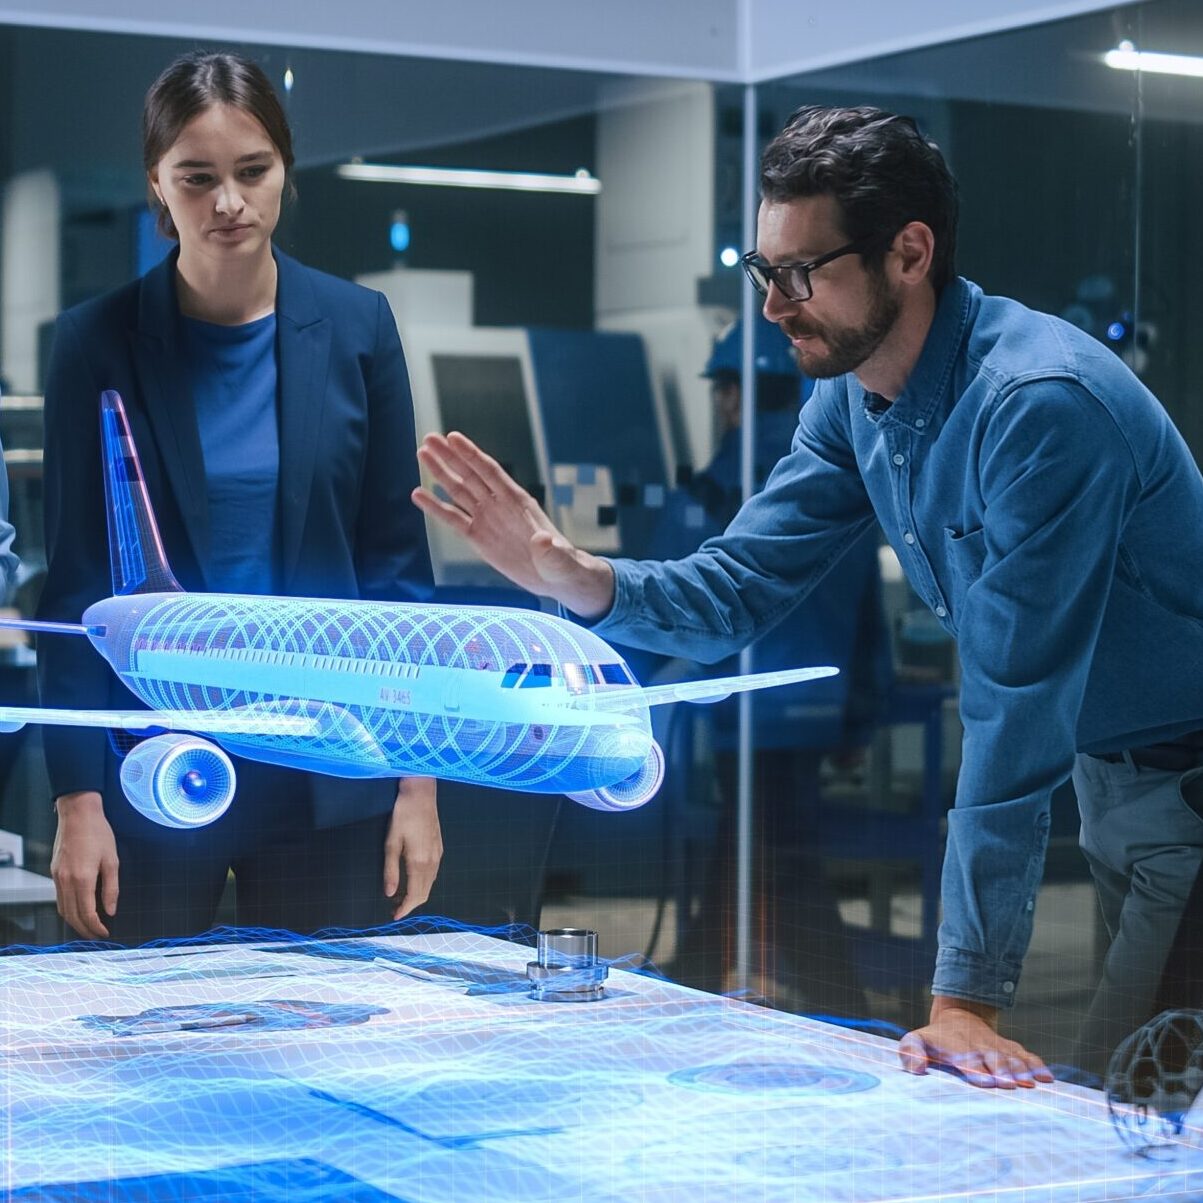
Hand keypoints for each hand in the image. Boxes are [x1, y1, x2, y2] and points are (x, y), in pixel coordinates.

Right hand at [50, 791, 118, 939]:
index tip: (105, 933)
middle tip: (97, 936)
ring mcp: (57, 877)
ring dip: (74, 922)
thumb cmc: (99, 834)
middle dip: (84, 930)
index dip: (96, 927)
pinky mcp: (54, 872)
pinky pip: (59, 898)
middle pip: (72, 916)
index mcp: (83, 879)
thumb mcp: (112, 860)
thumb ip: (111, 888)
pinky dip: (68, 909)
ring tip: (88, 928)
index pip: (87, 913)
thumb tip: (111, 911)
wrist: (78, 814)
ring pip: (62, 909)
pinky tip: (78, 910)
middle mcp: (66, 881)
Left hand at [383, 777, 441, 919]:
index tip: (394, 916)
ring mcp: (438, 855)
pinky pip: (433, 874)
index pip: (415, 895)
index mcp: (419, 862)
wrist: (421, 795)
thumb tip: (389, 893)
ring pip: (430, 884)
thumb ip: (391, 870)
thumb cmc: (403, 816)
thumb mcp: (391, 843)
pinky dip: (423, 883)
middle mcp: (432, 862)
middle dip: (410, 904)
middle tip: (394, 908)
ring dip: (417, 894)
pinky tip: (412, 879)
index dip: (405, 909)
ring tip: (400, 896)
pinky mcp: (439, 848)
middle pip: (425, 893)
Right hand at [413, 431, 614, 617]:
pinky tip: (418, 494)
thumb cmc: (562, 565)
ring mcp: (487, 519)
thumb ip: (550, 551)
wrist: (556, 578)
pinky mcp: (478, 537)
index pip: (491, 472)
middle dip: (449, 457)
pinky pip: (453, 520)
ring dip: (440, 473)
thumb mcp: (559, 559)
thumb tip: (542, 541)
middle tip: (428, 439)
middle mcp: (499, 505)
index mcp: (518, 502)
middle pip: (470, 475)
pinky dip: (435, 508)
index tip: (453, 437)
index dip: (471, 455)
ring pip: (458, 491)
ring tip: (422, 454)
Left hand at [898, 996, 1053, 1088]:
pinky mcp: (1011, 1048)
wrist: (960, 1016)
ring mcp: (997, 1046)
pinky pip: (1026, 1055)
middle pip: (993, 1058)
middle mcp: (980, 1046)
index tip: (986, 1081)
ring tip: (1030, 1084)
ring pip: (1012, 1057)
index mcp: (957, 1047)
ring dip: (1021, 1070)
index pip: (967, 1059)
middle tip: (1009, 1084)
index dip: (976, 1069)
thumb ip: (910, 1052)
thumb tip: (915, 1068)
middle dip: (1001, 1070)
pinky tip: (1047, 1078)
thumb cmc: (936, 1038)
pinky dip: (1037, 1065)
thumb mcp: (916, 1040)